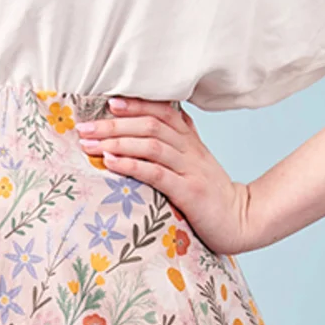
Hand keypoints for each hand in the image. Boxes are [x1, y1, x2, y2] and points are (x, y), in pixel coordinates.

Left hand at [75, 97, 261, 254]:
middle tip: (85, 127)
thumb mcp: (194, 165)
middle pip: (151, 125)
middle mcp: (190, 150)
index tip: (109, 102)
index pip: (163, 112)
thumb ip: (174, 147)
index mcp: (190, 141)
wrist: (240, 221)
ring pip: (151, 145)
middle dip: (114, 124)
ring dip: (117, 141)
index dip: (137, 104)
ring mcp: (190, 169)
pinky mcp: (189, 192)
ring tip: (89, 144)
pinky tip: (111, 162)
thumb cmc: (209, 196)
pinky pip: (156, 173)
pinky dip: (131, 165)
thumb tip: (142, 134)